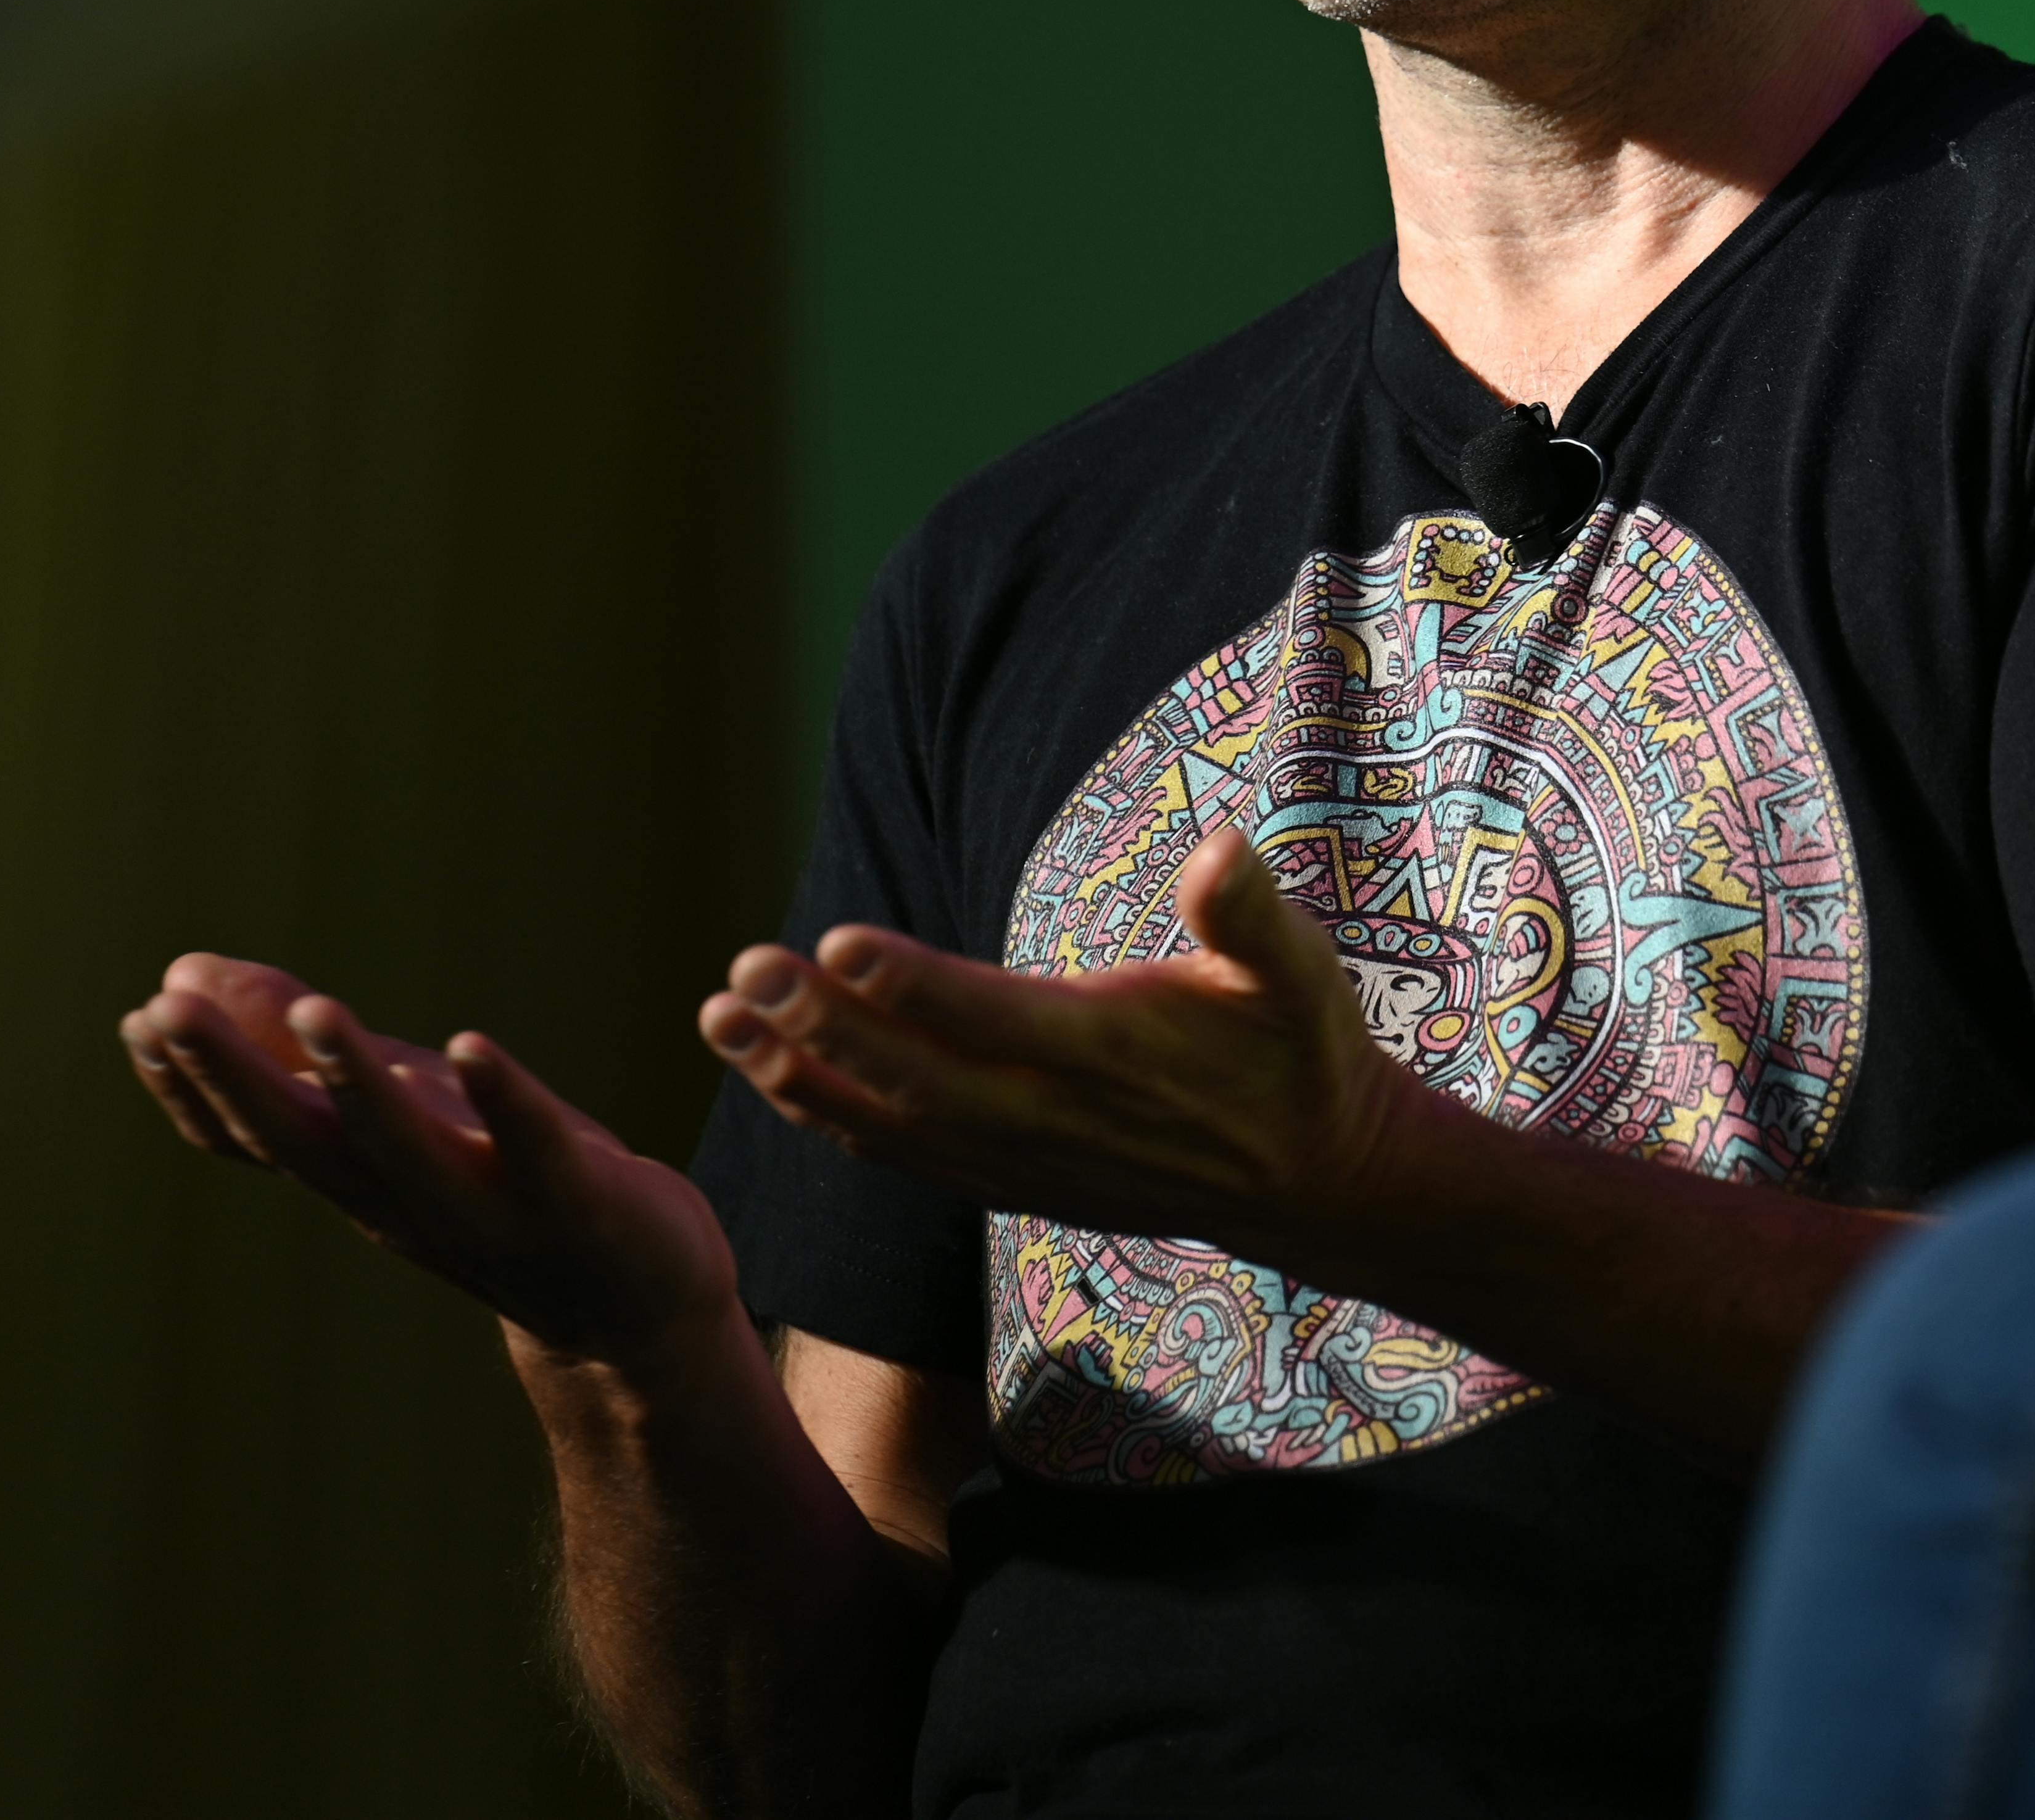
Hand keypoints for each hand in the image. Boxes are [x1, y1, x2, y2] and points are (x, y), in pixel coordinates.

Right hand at [120, 956, 742, 1368]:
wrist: (635, 1316)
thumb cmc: (502, 1189)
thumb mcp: (400, 1109)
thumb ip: (306, 1053)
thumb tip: (191, 974)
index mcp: (360, 1177)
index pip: (255, 1136)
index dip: (193, 1083)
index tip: (140, 1018)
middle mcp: (404, 1199)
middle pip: (302, 1139)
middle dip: (232, 1075)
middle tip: (167, 1007)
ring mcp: (488, 1207)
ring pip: (404, 1147)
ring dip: (355, 1080)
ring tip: (316, 1008)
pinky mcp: (577, 1201)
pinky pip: (532, 1148)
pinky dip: (501, 1098)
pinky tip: (470, 1043)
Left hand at [704, 828, 1415, 1253]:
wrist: (1313, 1183)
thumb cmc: (1303, 1058)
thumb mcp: (1303, 977)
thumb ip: (1253, 917)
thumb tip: (1220, 850)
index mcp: (1115, 1052)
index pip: (995, 1018)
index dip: (914, 987)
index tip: (834, 941)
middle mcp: (1057, 1117)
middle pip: (918, 1076)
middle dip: (820, 1025)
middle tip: (739, 973)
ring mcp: (1028, 1161)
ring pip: (894, 1126)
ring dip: (800, 1075)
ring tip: (721, 1022)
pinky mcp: (1015, 1184)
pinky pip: (908, 1159)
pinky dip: (836, 1125)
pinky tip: (779, 1084)